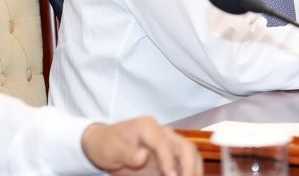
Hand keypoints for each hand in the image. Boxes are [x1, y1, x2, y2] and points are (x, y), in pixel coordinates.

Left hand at [81, 117, 201, 175]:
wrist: (104, 145)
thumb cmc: (107, 144)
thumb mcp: (111, 149)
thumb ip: (127, 152)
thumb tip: (143, 156)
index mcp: (148, 127)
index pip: (163, 143)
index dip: (168, 160)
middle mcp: (163, 133)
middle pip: (185, 147)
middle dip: (189, 167)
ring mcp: (169, 145)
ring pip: (191, 155)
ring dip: (194, 170)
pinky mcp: (170, 157)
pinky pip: (186, 164)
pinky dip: (190, 172)